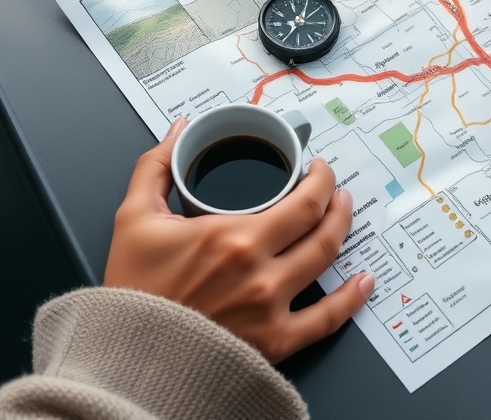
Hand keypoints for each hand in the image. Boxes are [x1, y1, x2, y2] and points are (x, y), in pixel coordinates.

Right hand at [104, 118, 374, 363]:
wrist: (127, 358)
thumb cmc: (131, 293)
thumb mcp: (134, 219)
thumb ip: (157, 167)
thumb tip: (179, 130)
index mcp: (232, 238)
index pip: (304, 200)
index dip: (321, 179)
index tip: (319, 169)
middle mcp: (259, 273)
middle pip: (321, 226)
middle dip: (335, 200)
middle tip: (335, 189)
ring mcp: (271, 310)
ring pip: (326, 262)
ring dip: (343, 232)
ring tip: (344, 217)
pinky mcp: (275, 343)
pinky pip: (326, 319)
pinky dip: (351, 299)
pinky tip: (363, 282)